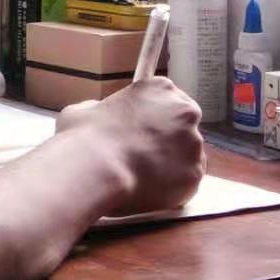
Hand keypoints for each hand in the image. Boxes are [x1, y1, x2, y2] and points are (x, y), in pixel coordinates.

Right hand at [57, 77, 204, 214]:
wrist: (97, 168)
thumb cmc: (85, 135)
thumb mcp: (84, 109)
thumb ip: (100, 110)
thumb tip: (99, 117)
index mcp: (161, 88)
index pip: (167, 101)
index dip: (153, 118)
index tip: (140, 131)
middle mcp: (185, 112)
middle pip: (183, 127)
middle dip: (167, 140)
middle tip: (142, 155)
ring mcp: (194, 144)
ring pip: (185, 157)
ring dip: (169, 165)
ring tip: (140, 177)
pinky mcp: (194, 174)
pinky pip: (185, 182)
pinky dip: (170, 188)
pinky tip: (147, 190)